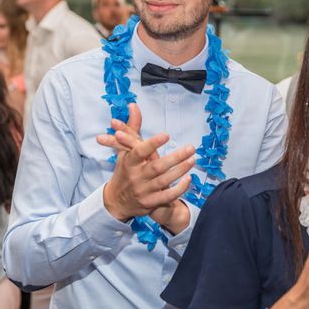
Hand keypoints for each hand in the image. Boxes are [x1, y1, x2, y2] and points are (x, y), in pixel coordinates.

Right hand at [98, 105, 194, 223]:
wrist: (116, 201)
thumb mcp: (125, 149)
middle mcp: (135, 177)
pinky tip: (189, 179)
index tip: (166, 135)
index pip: (139, 151)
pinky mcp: (150, 203)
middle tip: (191, 148)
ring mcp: (143, 191)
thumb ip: (132, 127)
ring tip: (193, 160)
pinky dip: (179, 189)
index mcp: (129, 162)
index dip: (152, 144)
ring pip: (164, 180)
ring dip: (180, 170)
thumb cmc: (124, 170)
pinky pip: (167, 197)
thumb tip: (133, 105)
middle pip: (157, 167)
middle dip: (175, 158)